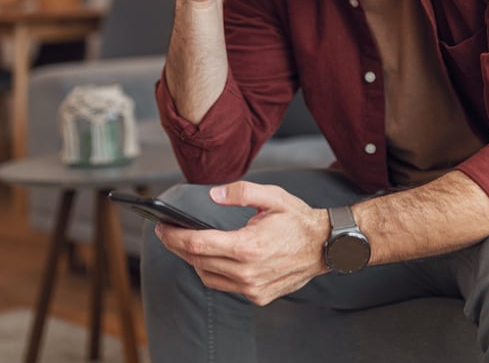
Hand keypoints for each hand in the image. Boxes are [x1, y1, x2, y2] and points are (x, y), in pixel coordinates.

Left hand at [155, 181, 328, 305]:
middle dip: (177, 246)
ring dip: (194, 261)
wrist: (327, 247)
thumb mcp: (272, 196)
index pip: (197, 244)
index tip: (161, 227)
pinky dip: (214, 272)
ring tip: (187, 244)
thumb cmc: (299, 220)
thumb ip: (240, 192)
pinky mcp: (259, 296)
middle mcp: (248, 272)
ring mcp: (253, 288)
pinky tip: (213, 258)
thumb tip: (213, 195)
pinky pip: (225, 286)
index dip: (174, 236)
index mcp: (248, 246)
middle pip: (197, 261)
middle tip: (167, 232)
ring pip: (208, 277)